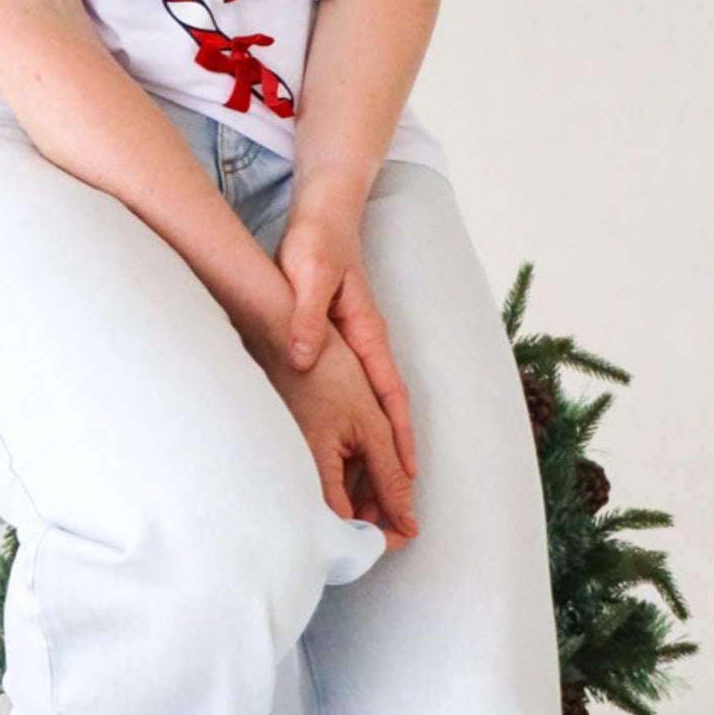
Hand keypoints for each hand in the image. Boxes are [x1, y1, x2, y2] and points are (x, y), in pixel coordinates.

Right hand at [257, 321, 417, 547]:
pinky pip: (326, 474)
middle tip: (406, 506)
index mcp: (313, 472)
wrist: (282, 332)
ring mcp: (295, 460)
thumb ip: (390, 476)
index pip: (348, 528)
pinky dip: (351, 473)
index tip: (406, 533)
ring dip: (366, 493)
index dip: (381, 536)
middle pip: (341, 516)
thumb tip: (408, 520)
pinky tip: (365, 457)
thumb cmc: (324, 372)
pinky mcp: (296, 447)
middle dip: (377, 514)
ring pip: (336, 495)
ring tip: (390, 474)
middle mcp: (296, 473)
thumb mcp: (372, 425)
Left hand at [276, 205, 416, 478]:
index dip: (399, 436)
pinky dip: (355, 422)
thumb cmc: (317, 242)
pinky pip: (351, 391)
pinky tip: (342, 445)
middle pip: (388, 410)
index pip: (390, 396)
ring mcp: (354, 344)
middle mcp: (368, 344)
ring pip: (371, 405)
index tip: (409, 475)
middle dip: (396, 454)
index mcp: (367, 334)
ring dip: (376, 444)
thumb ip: (306, 316)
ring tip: (373, 490)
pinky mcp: (337, 340)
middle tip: (399, 500)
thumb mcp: (308, 276)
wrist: (323, 214)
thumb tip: (304, 359)